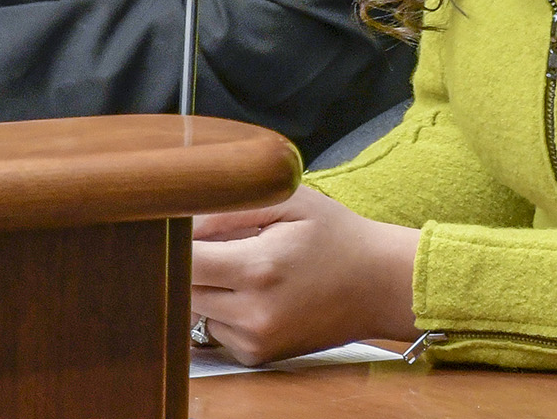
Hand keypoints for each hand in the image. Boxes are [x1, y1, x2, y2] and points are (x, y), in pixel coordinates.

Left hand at [189, 186, 419, 365]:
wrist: (379, 284)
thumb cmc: (335, 235)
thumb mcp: (291, 200)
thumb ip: (233, 206)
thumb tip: (184, 220)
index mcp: (259, 268)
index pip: (186, 261)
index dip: (177, 240)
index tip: (183, 224)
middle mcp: (253, 313)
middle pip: (184, 288)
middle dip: (193, 261)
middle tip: (222, 240)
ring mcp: (256, 340)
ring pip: (195, 310)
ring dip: (207, 287)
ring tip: (244, 264)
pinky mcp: (258, 356)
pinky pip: (217, 329)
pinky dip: (224, 310)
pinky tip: (255, 291)